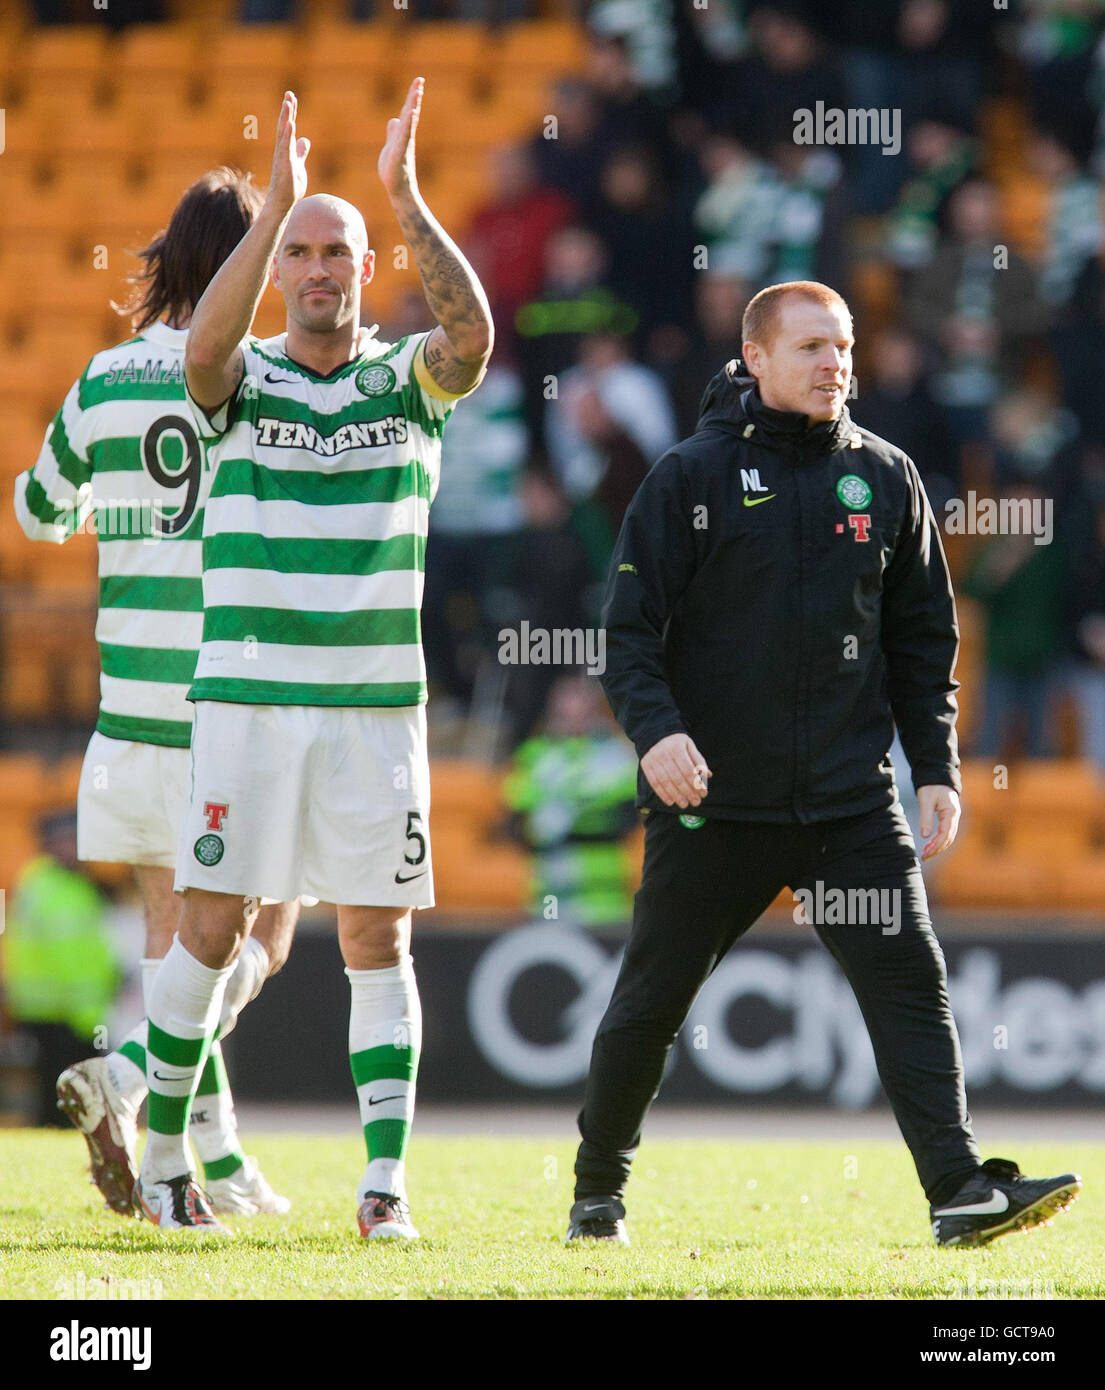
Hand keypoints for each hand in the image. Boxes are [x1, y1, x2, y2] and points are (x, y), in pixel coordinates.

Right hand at [268, 91, 309, 212]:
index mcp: (287, 149)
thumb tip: (305, 140)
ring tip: (288, 104)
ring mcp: (283, 157)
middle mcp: (283, 150)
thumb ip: (301, 152)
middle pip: (284, 126)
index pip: (288, 127)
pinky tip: (290, 124)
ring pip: (284, 134)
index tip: (291, 97)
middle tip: (289, 94)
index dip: (290, 112)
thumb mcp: (299, 165)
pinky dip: (288, 135)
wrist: (283, 202)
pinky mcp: (285, 165)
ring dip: (286, 118)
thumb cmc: (290, 186)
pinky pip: (286, 148)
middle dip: (287, 110)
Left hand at [379, 76, 423, 200]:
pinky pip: (405, 135)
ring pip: (409, 121)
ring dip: (413, 106)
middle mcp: (406, 136)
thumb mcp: (391, 145)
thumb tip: (394, 119)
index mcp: (404, 133)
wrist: (397, 188)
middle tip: (420, 80)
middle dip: (415, 96)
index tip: (418, 82)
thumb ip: (393, 132)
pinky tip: (411, 113)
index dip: (412, 96)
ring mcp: (404, 143)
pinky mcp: (400, 151)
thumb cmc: (394, 170)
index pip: (409, 111)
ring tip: (417, 92)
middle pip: (411, 111)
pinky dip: (409, 123)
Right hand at [641, 733, 711, 808]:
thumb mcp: (690, 746)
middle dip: (688, 793)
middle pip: (677, 778)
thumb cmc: (677, 742)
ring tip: (684, 804)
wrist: (655, 734)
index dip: (696, 784)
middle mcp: (663, 754)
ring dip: (676, 796)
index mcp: (676, 748)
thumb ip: (698, 760)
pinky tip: (670, 802)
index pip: (688, 770)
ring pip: (665, 782)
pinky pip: (654, 783)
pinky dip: (662, 794)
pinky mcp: (646, 766)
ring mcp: (653, 760)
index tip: (703, 794)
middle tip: (696, 802)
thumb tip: (708, 775)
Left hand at [918, 784, 959, 860]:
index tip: (926, 853)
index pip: (945, 833)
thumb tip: (925, 836)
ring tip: (925, 855)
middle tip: (924, 857)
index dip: (936, 845)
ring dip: (938, 847)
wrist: (937, 777)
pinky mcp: (949, 818)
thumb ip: (926, 817)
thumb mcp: (926, 800)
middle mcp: (955, 817)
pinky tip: (929, 846)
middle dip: (937, 849)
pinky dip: (939, 841)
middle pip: (948, 838)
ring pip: (948, 837)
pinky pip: (946, 833)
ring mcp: (953, 818)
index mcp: (951, 812)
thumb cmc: (931, 786)